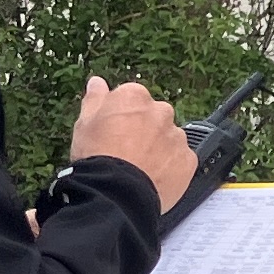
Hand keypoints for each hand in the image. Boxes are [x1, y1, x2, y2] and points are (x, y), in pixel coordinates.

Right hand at [71, 77, 196, 215]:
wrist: (116, 191)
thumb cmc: (97, 156)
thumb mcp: (85, 123)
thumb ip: (94, 99)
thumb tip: (97, 82)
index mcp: (135, 96)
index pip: (132, 99)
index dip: (122, 117)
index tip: (115, 132)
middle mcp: (161, 111)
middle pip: (154, 117)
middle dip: (144, 130)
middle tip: (128, 151)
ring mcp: (177, 136)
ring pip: (169, 138)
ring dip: (159, 148)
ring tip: (140, 168)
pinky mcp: (188, 160)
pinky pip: (180, 160)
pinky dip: (171, 167)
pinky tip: (154, 177)